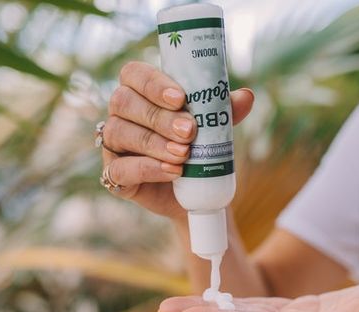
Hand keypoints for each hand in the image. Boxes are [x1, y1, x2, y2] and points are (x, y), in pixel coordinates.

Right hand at [101, 61, 253, 219]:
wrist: (195, 191)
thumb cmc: (198, 148)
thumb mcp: (213, 127)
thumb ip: (223, 110)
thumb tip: (246, 96)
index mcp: (140, 91)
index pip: (133, 73)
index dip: (153, 83)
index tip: (181, 98)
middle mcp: (120, 113)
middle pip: (124, 102)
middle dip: (159, 117)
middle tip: (190, 131)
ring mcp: (113, 144)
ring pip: (119, 133)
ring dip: (154, 143)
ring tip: (183, 155)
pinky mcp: (114, 173)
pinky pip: (119, 168)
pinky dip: (147, 168)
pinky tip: (172, 171)